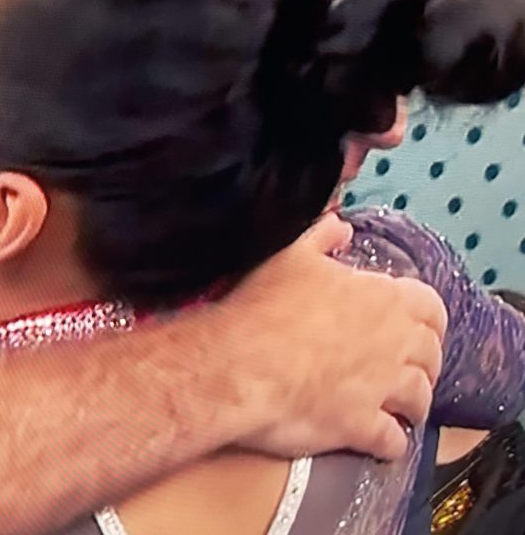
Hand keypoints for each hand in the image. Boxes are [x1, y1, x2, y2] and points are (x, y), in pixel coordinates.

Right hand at [223, 213, 446, 460]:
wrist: (236, 364)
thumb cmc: (262, 305)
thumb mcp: (289, 253)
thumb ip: (321, 237)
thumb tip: (340, 226)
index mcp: (382, 298)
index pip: (430, 305)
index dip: (423, 315)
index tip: (411, 321)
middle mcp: (394, 344)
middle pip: (432, 355)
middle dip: (423, 361)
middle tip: (404, 364)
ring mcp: (381, 389)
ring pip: (420, 399)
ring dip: (413, 403)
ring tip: (399, 407)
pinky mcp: (362, 427)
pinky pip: (394, 441)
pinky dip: (392, 442)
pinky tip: (381, 440)